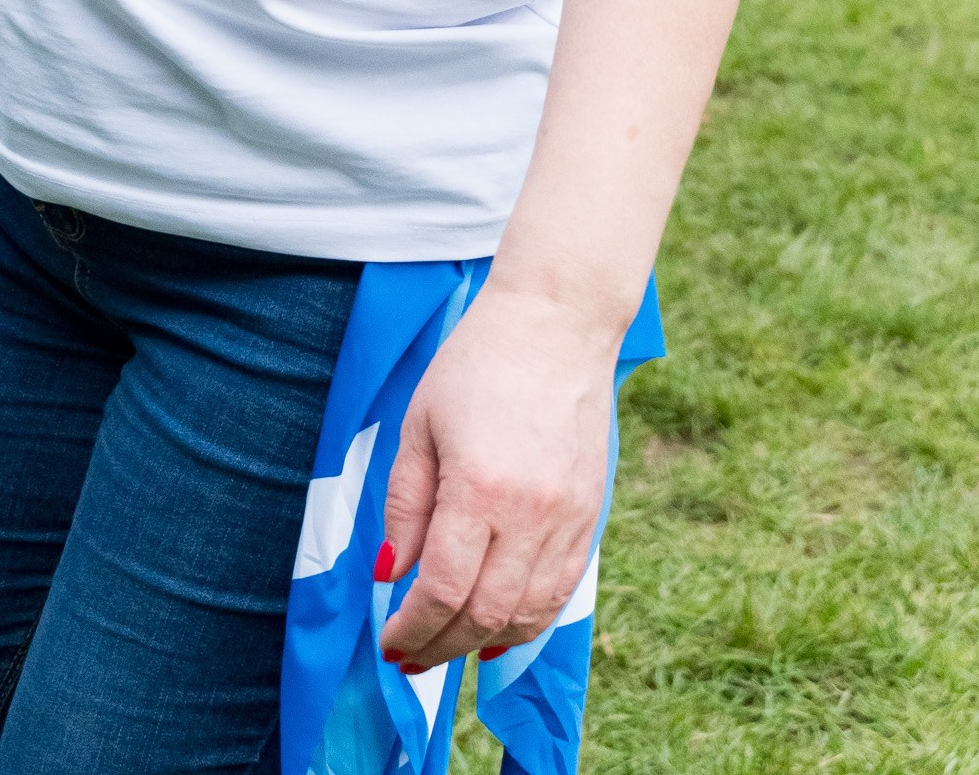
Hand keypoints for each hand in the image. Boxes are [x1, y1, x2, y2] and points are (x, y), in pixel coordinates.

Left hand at [377, 285, 617, 672]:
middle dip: (441, 645)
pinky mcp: (590, 516)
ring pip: (526, 614)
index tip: (388, 639)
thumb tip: (391, 572)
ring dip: (482, 641)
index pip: (442, 588)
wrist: (557, 323)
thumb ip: (405, 504)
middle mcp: (530, 513)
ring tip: (447, 645)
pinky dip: (526, 621)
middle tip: (409, 655)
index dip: (411, 626)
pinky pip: (559, 591)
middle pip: (484, 614)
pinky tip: (498, 629)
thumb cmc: (477, 362)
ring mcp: (568, 519)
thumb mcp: (420, 424)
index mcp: (479, 486)